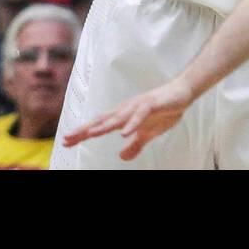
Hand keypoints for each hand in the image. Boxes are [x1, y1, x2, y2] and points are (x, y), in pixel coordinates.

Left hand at [62, 77, 194, 160]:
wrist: (182, 92)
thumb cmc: (163, 110)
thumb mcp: (148, 133)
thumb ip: (135, 144)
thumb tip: (122, 156)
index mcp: (123, 116)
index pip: (99, 125)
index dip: (83, 133)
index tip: (66, 142)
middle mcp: (126, 110)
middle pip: (102, 120)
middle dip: (85, 130)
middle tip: (67, 138)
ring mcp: (138, 106)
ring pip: (118, 117)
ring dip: (104, 126)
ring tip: (91, 135)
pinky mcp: (151, 104)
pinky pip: (140, 115)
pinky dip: (132, 124)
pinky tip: (124, 132)